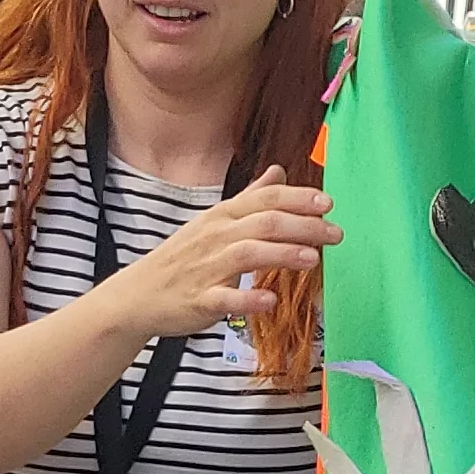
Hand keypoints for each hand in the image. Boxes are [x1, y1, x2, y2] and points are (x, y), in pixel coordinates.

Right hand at [106, 170, 339, 339]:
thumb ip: (250, 198)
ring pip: (248, 255)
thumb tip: (279, 172)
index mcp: (222, 216)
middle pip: (263, 224)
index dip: (298, 199)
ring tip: (312, 259)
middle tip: (336, 233)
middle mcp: (216, 237)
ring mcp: (207, 269)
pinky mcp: (200, 300)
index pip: (265, 200)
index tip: (327, 203)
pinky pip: (225, 298)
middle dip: (303, 226)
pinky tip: (270, 301)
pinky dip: (248, 300)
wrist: (139, 294)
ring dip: (282, 254)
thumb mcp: (215, 221)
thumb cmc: (183, 258)